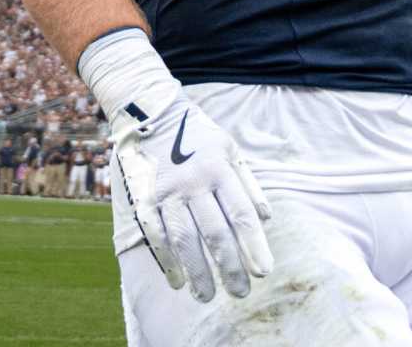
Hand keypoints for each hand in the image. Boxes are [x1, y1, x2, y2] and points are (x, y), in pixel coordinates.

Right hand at [111, 92, 273, 302]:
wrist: (152, 115)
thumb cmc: (199, 135)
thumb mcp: (230, 149)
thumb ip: (248, 184)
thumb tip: (266, 219)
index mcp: (220, 169)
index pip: (241, 214)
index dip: (254, 244)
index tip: (263, 271)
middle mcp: (194, 182)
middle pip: (215, 232)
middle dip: (230, 267)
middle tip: (241, 293)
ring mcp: (168, 192)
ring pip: (185, 239)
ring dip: (198, 272)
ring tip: (208, 296)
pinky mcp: (145, 199)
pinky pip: (156, 236)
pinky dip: (167, 261)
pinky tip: (178, 281)